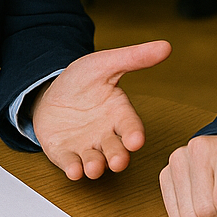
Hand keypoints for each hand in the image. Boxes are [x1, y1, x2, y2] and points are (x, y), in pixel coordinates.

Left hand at [32, 40, 170, 179]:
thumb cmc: (82, 81)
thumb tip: (166, 46)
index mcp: (119, 115)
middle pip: (116, 150)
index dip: (134, 135)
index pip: (131, 127)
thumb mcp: (104, 64)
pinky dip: (73, 170)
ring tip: (94, 167)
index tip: (136, 140)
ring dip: (96, 166)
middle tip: (119, 161)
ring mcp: (86, 147)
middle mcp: (106, 135)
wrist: (51, 92)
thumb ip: (133, 58)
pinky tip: (74, 171)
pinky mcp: (65, 155)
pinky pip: (71, 164)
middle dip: (118, 157)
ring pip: (96, 162)